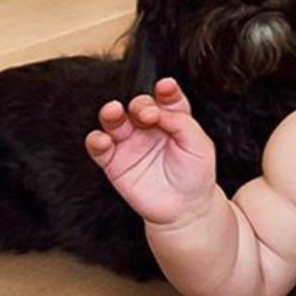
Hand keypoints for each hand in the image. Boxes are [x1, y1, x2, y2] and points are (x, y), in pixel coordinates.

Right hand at [84, 77, 215, 227]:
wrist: (185, 209)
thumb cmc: (196, 175)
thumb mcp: (200, 146)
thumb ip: (182, 123)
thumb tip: (160, 109)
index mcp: (174, 120)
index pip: (167, 98)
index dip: (166, 90)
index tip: (166, 87)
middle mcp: (150, 128)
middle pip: (139, 105)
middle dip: (141, 104)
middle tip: (146, 113)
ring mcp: (130, 143)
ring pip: (114, 120)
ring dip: (111, 113)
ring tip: (114, 112)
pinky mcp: (114, 162)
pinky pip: (99, 147)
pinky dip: (96, 141)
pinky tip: (103, 140)